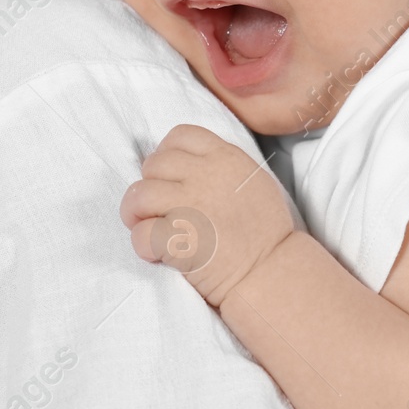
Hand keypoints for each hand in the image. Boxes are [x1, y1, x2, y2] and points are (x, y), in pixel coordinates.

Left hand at [119, 125, 294, 307]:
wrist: (272, 272)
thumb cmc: (265, 233)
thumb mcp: (254, 181)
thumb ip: (223, 165)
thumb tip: (186, 165)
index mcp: (227, 157)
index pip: (180, 135)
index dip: (166, 154)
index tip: (169, 176)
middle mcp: (207, 175)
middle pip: (153, 163)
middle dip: (149, 185)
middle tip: (157, 208)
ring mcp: (191, 206)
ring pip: (139, 195)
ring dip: (136, 213)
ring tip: (148, 227)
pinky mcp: (179, 239)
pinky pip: (141, 233)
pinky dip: (143, 245)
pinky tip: (157, 253)